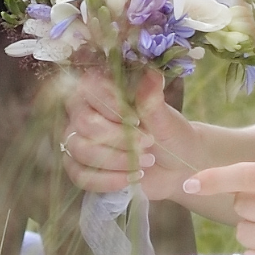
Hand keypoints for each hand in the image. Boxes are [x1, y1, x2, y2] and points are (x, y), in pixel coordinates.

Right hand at [56, 66, 181, 194]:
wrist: (177, 166)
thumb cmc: (170, 135)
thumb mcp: (166, 119)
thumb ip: (153, 100)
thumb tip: (152, 74)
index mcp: (103, 90)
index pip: (89, 90)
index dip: (110, 107)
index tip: (137, 120)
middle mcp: (84, 112)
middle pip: (83, 124)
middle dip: (118, 138)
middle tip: (148, 143)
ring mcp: (78, 140)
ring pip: (80, 150)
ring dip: (116, 160)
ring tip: (145, 162)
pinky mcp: (79, 167)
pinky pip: (80, 176)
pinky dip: (108, 180)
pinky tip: (131, 178)